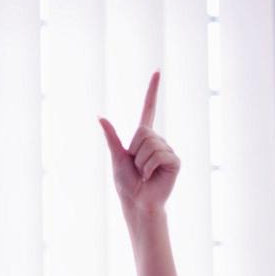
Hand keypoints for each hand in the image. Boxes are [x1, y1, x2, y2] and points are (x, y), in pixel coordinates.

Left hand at [98, 71, 179, 214]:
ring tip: (144, 174)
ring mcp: (167, 150)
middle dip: (135, 151)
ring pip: (151, 144)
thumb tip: (100, 116)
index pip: (149, 109)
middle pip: (144, 132)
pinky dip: (150, 167)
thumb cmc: (127, 184)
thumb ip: (112, 137)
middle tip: (137, 168)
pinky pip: (160, 155)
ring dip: (141, 162)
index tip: (157, 71)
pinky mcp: (174, 161)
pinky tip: (151, 177)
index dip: (152, 91)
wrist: (138, 203)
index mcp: (144, 138)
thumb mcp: (116, 158)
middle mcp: (158, 141)